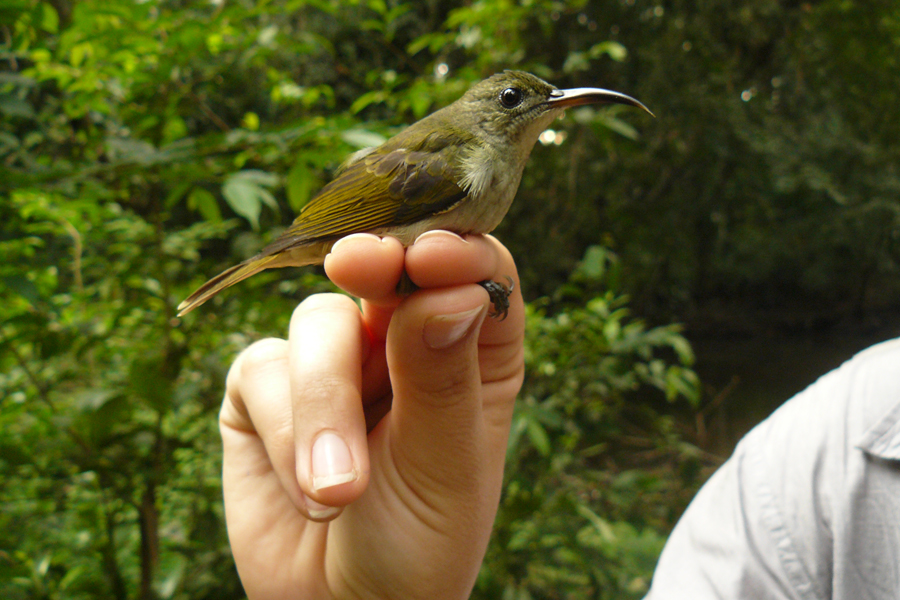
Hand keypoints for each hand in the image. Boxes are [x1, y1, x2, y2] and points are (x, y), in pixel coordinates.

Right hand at [219, 231, 524, 599]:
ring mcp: (332, 360)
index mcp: (471, 351)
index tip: (432, 256)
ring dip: (324, 407)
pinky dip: (284, 432)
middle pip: (389, 268)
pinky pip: (261, 368)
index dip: (456, 250)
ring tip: (340, 493)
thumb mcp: (445, 464)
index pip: (476, 272)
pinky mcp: (267, 388)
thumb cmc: (419, 540)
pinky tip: (309, 494)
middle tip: (357, 265)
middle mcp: (401, 341)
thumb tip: (450, 289)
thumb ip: (443, 376)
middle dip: (373, 267)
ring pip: (318, 321)